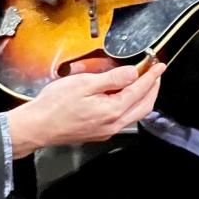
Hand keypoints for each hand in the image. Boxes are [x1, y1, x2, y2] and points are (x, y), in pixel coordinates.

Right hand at [7, 62, 165, 156]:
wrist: (38, 126)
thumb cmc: (55, 105)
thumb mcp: (84, 84)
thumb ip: (112, 79)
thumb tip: (133, 73)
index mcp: (113, 110)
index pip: (140, 90)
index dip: (151, 76)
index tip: (159, 66)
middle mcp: (113, 124)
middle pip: (144, 106)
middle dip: (153, 88)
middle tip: (155, 74)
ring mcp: (107, 130)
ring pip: (134, 114)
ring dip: (143, 97)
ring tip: (143, 83)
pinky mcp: (99, 132)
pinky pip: (123, 119)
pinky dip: (130, 105)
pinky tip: (124, 96)